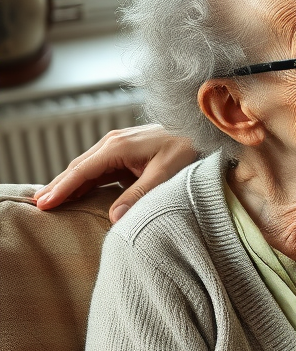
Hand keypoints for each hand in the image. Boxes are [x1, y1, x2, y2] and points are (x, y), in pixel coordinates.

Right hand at [34, 123, 197, 223]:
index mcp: (118, 147)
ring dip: (68, 184)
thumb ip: (141, 194)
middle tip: (39, 206)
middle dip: (58, 186)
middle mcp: (113, 144)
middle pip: (78, 168)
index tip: (45, 203)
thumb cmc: (188, 149)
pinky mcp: (126, 153)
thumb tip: (115, 217)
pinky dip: (84, 181)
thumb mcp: (166, 173)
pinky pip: (99, 169)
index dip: (62, 188)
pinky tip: (76, 192)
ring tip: (51, 201)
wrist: (202, 132)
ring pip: (86, 168)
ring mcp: (118, 147)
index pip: (82, 171)